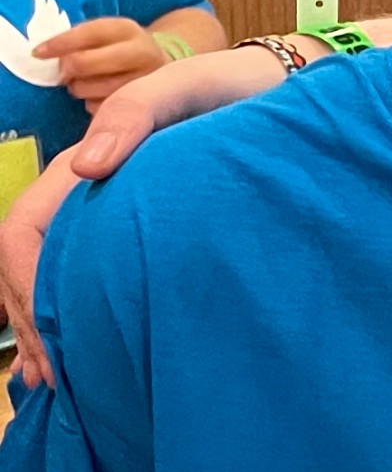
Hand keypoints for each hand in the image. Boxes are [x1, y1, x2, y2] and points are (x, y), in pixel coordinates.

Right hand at [0, 42, 292, 387]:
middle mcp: (95, 197)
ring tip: (64, 382)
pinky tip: (96, 357)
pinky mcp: (156, 236)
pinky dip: (90, 319)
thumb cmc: (232, 89)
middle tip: (54, 380)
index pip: (25, 229)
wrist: (285, 93)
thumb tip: (87, 165)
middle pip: (35, 265)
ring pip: (65, 278)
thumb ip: (135, 114)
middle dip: (35, 321)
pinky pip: (106, 281)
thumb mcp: (182, 89)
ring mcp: (123, 219)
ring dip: (54, 328)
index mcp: (87, 167)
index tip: (50, 335)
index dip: (24, 282)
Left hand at [32, 18, 174, 109]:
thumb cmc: (120, 48)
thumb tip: (44, 54)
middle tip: (66, 71)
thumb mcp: (106, 34)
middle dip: (67, 69)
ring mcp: (145, 81)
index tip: (38, 53)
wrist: (161, 65)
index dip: (57, 44)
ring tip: (84, 83)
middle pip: (83, 63)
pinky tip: (99, 96)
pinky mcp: (144, 105)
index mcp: (127, 30)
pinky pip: (100, 108)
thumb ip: (79, 40)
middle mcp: (142, 53)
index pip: (86, 34)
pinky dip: (91, 103)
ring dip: (78, 87)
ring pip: (88, 89)